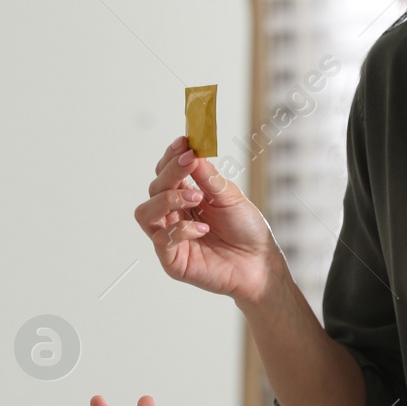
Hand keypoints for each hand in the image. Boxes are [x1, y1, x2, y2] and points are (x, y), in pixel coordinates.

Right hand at [135, 135, 282, 303]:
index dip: (171, 157)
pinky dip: (180, 230)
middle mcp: (173, 215)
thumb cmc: (246, 228)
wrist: (260, 262)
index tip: (183, 143)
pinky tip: (202, 228)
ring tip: (195, 198)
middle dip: (170, 173)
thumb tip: (191, 153)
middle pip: (154, 188)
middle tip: (189, 163)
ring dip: (167, 199)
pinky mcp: (172, 260)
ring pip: (146, 213)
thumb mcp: (229, 196)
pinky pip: (161, 240)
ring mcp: (170, 238)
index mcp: (185, 197)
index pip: (165, 173)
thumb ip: (208, 177)